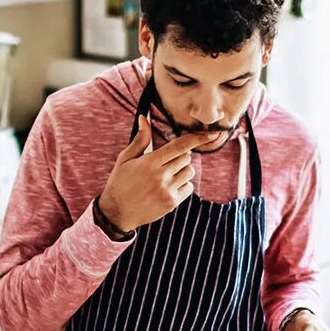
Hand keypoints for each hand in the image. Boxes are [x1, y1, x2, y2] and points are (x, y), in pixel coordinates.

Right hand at [98, 117, 215, 232]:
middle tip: (166, 162)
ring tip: (166, 175)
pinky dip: (183, 185)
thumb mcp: (126, 159)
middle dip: (180, 156)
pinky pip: (189, 187)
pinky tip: (168, 187)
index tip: (212, 134)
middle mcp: (161, 176)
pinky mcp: (172, 203)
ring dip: (183, 170)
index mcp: (150, 162)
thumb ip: (140, 139)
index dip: (197, 138)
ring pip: (189, 172)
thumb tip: (144, 118)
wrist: (117, 212)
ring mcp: (168, 190)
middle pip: (186, 158)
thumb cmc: (120, 182)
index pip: (179, 146)